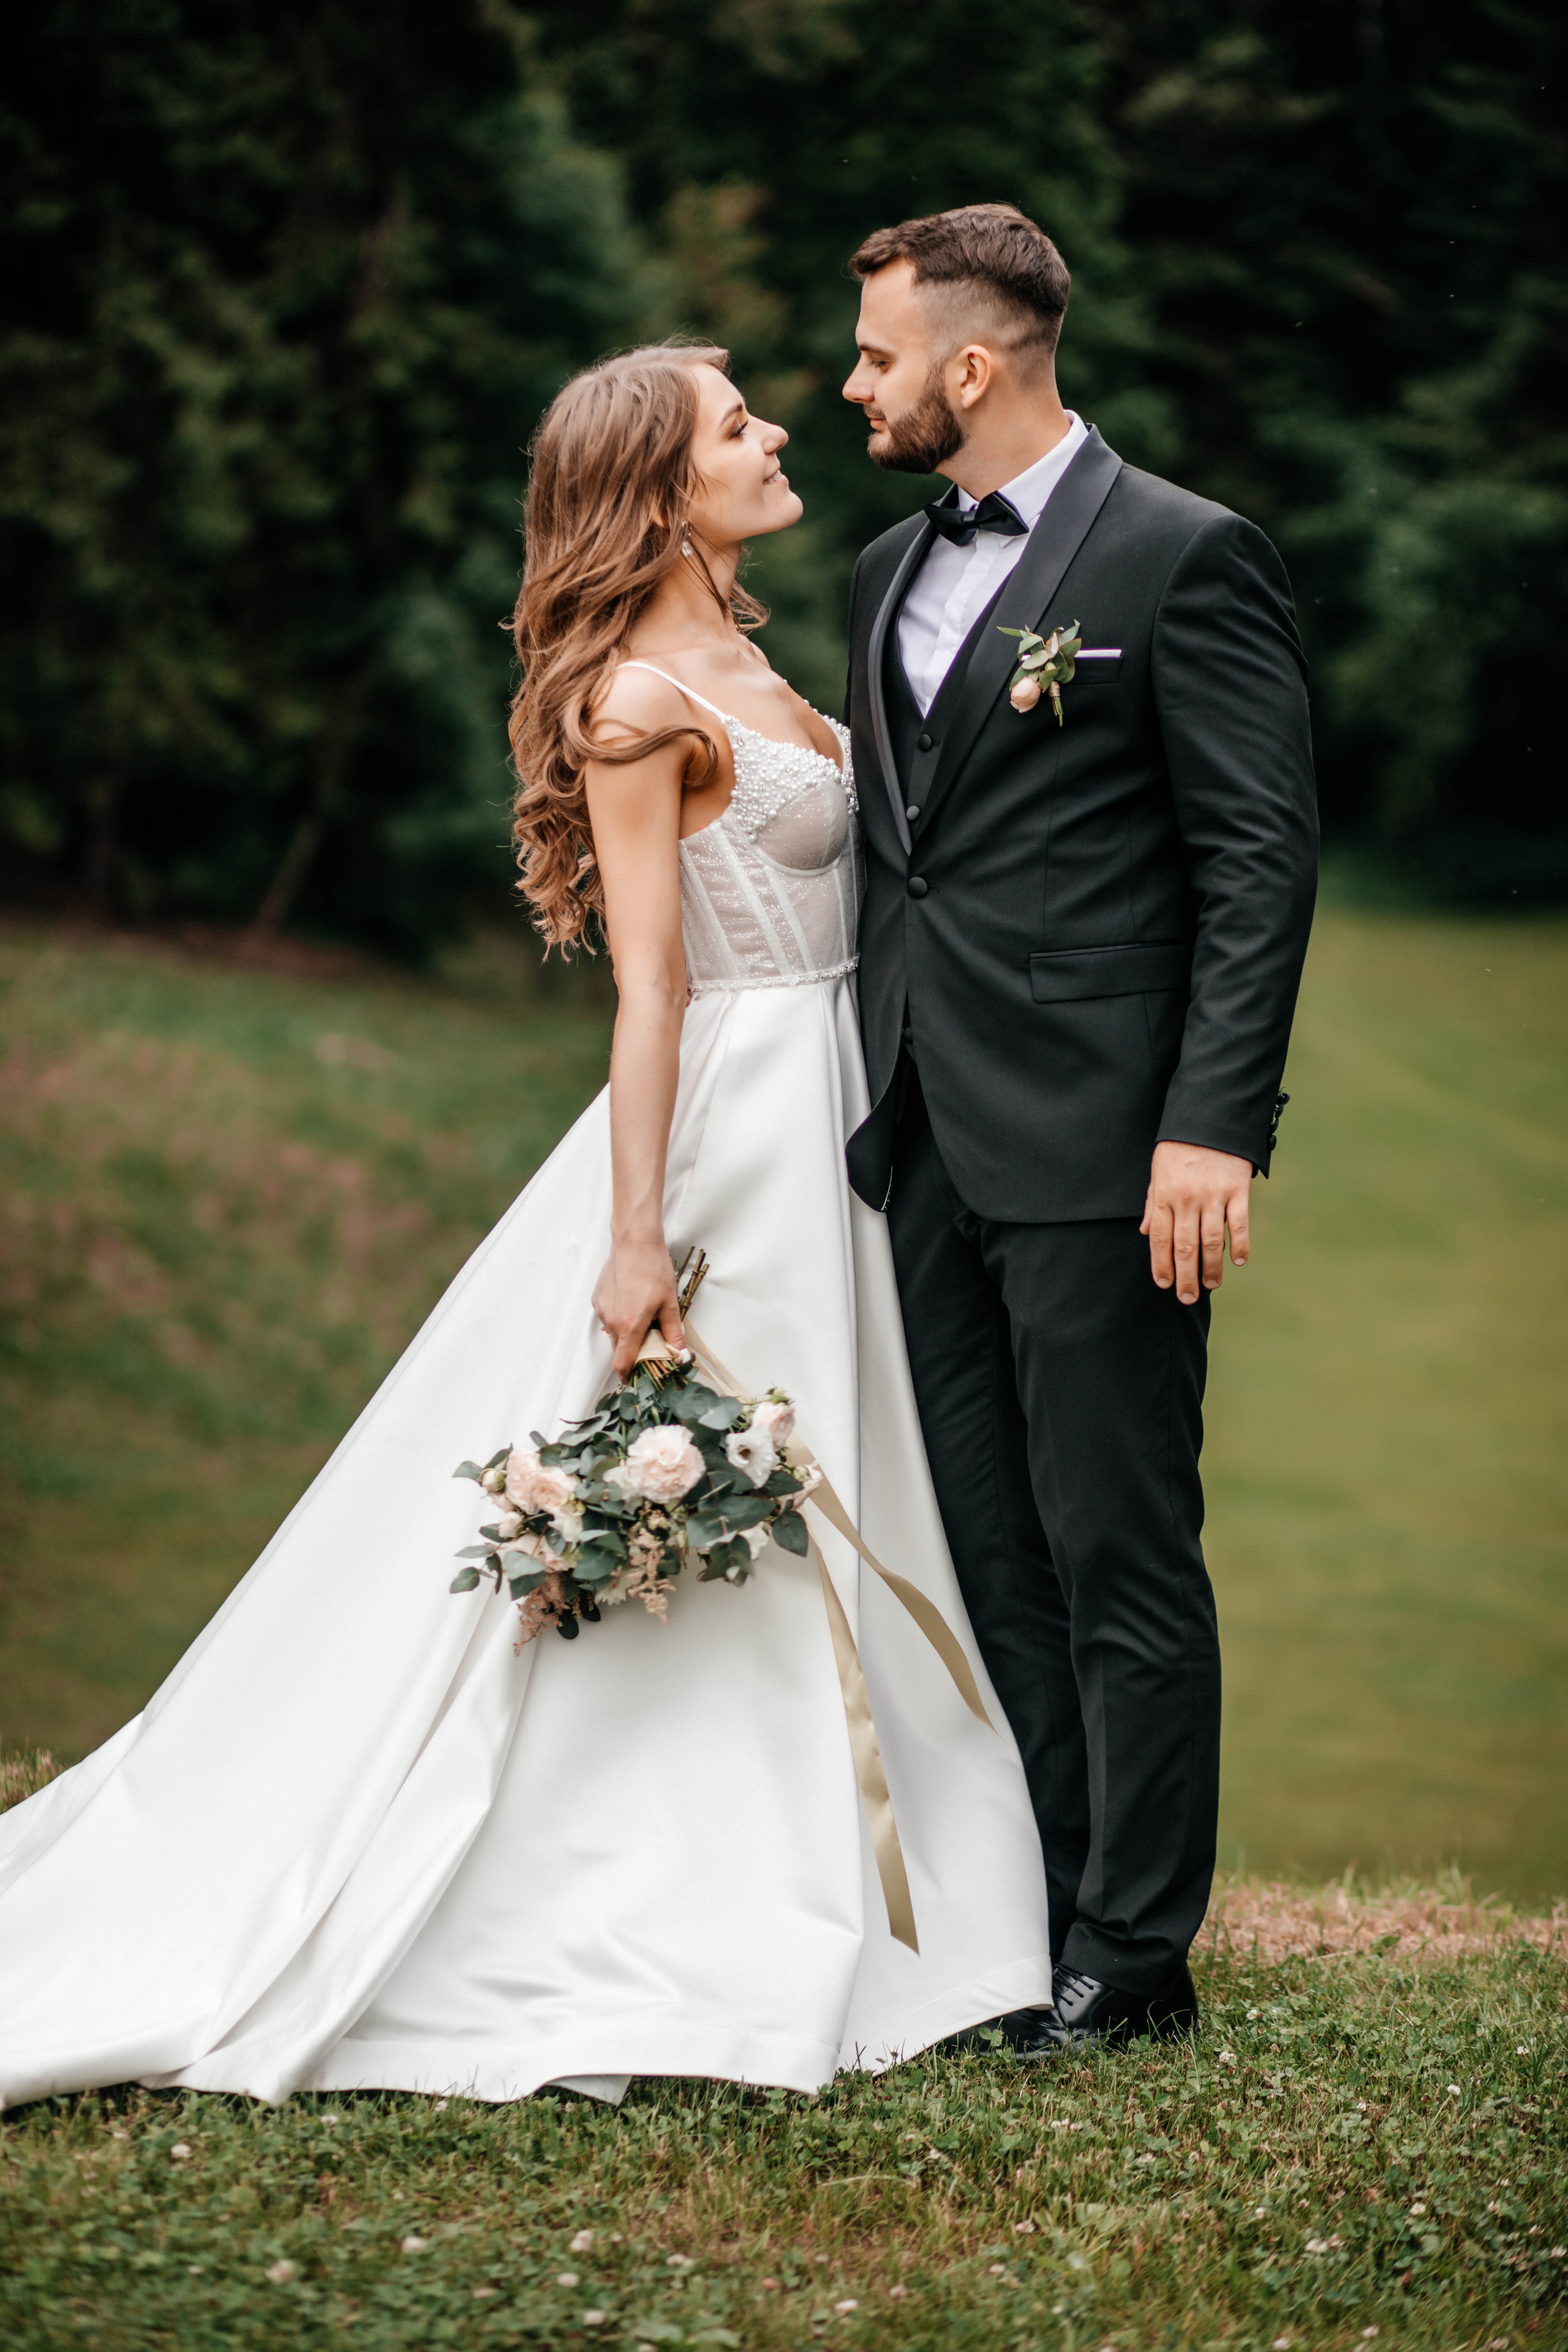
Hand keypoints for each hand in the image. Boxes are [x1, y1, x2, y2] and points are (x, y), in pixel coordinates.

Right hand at [592, 1234, 684, 1380]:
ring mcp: (602, 1310)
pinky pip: (608, 1317)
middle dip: (633, 1351)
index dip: (628, 1375)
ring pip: (614, 1333)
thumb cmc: (653, 1269)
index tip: (636, 1378)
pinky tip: (632, 1301)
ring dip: (627, 1332)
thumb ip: (674, 1333)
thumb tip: (680, 1355)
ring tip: (643, 1314)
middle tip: (651, 1340)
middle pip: (619, 1349)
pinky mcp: (597, 1299)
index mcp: (630, 1326)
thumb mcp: (670, 1303)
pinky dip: (619, 1317)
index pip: (622, 1363)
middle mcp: (611, 1322)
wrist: (634, 1242)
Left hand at [1140, 1141, 1251, 1304]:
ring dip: (1212, 1267)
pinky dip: (1239, 1244)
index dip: (1161, 1265)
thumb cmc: (1179, 1147)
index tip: (1164, 1284)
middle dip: (1186, 1277)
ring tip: (1212, 1285)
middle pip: (1186, 1247)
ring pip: (1212, 1241)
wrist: (1209, 1116)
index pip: (1160, 1240)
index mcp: (1164, 1195)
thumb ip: (1153, 1204)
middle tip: (1188, 1298)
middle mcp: (1187, 1198)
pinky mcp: (1238, 1189)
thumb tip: (1147, 1234)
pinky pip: (1239, 1223)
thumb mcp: (1157, 1171)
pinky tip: (1237, 1260)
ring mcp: (1214, 1195)